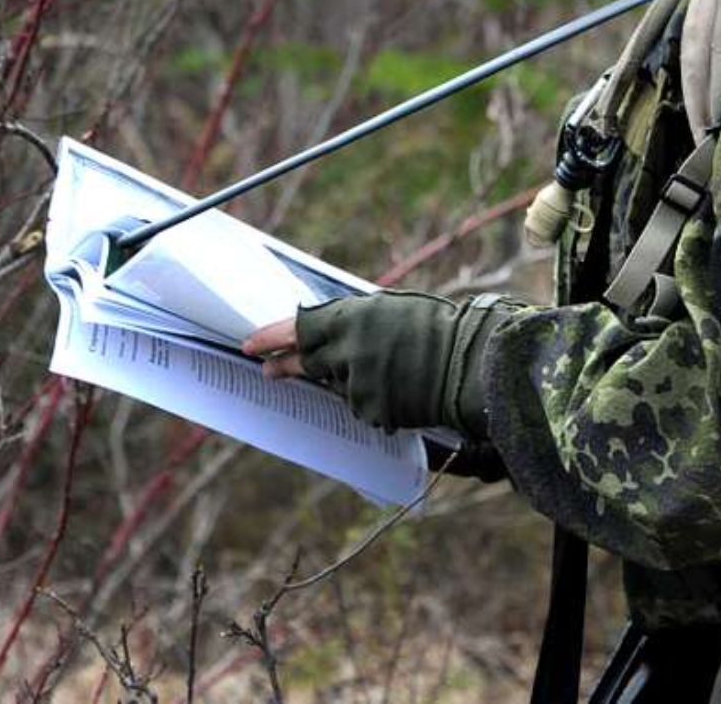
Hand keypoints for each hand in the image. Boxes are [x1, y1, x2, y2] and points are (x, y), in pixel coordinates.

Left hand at [242, 292, 520, 433]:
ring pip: (338, 385)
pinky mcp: (372, 410)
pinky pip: (362, 405)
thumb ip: (354, 320)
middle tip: (269, 369)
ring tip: (386, 368)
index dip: (270, 337)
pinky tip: (400, 387)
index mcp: (354, 317)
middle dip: (285, 365)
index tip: (249, 345)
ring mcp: (359, 385)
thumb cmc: (437, 329)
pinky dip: (374, 398)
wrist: (471, 365)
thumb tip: (320, 331)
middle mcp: (349, 351)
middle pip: (304, 361)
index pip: (298, 327)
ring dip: (350, 379)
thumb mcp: (392, 310)